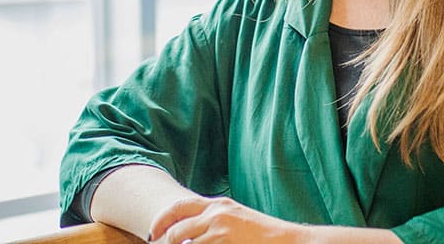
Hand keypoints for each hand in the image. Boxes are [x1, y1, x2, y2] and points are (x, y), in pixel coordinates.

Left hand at [148, 196, 401, 243]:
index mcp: (219, 205)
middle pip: (172, 228)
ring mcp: (217, 228)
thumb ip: (216, 221)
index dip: (161, 222)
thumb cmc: (265, 237)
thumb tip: (192, 233)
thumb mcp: (238, 221)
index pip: (178, 208)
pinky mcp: (220, 242)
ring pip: (179, 241)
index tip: (154, 235)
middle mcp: (215, 212)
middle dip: (162, 240)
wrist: (289, 241)